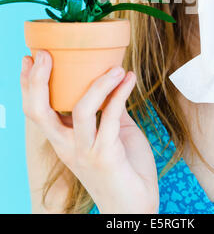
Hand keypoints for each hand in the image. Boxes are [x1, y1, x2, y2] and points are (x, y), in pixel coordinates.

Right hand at [20, 50, 158, 213]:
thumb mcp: (112, 133)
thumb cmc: (123, 168)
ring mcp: (85, 151)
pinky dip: (120, 93)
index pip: (36, 110)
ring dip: (98, 83)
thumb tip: (114, 81)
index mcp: (63, 140)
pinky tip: (129, 79)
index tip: (30, 58)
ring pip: (81, 110)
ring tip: (115, 67)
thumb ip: (109, 110)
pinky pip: (112, 116)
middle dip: (38, 80)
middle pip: (39, 112)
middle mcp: (67, 146)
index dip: (28, 85)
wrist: (135, 206)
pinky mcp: (106, 155)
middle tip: (46, 55)